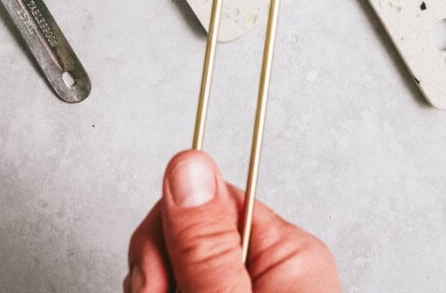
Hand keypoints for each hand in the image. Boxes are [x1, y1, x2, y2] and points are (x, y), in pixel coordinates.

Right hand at [126, 150, 340, 292]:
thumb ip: (207, 242)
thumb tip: (189, 165)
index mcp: (291, 253)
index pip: (209, 195)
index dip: (169, 227)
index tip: (154, 270)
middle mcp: (275, 268)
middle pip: (188, 229)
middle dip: (160, 264)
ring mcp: (253, 290)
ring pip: (177, 261)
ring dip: (159, 284)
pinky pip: (182, 281)